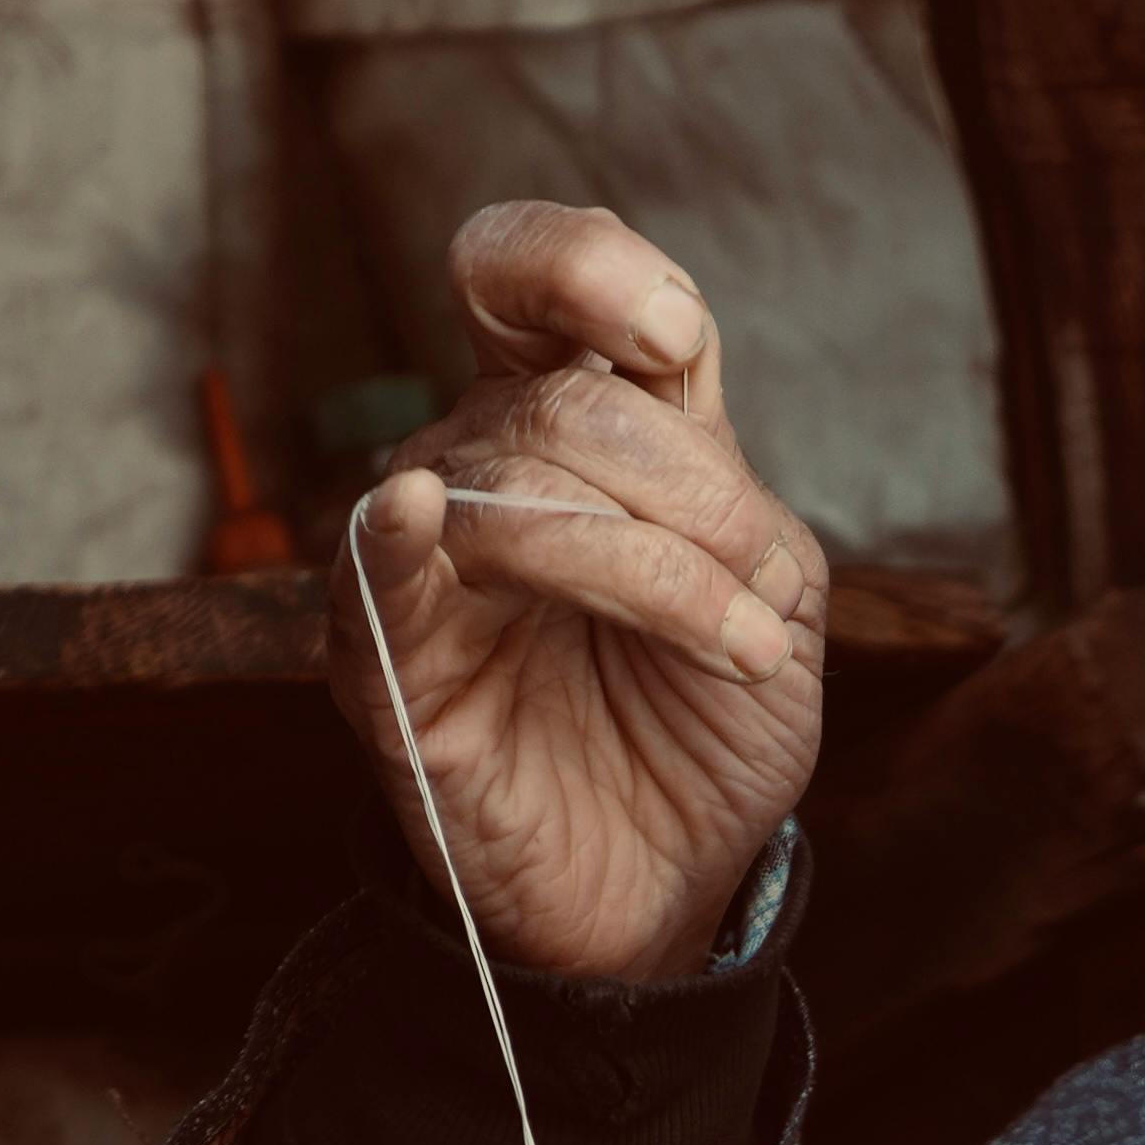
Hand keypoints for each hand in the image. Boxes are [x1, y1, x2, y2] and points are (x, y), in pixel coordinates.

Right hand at [328, 201, 830, 987]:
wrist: (671, 877)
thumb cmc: (707, 723)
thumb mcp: (773, 589)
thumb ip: (733, 488)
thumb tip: (657, 414)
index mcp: (570, 423)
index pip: (538, 277)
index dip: (592, 267)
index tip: (672, 335)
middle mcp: (480, 466)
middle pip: (561, 409)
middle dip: (693, 497)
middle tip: (767, 598)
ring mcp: (425, 562)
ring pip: (512, 494)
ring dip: (656, 573)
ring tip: (743, 652)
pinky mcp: (386, 665)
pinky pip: (372, 579)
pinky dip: (393, 538)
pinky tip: (413, 512)